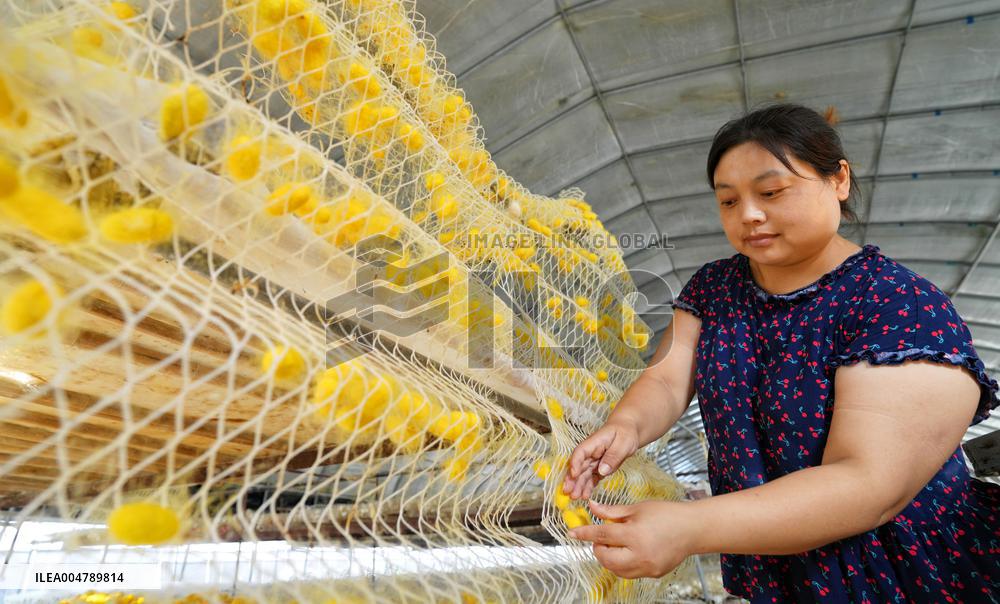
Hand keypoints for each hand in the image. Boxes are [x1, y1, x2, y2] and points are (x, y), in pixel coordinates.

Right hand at [562, 420, 638, 499]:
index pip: (580, 452)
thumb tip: (602, 470)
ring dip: (579, 485)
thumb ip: (613, 456)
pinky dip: (588, 486)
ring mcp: (594, 460)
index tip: (573, 475)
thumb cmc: (625, 432)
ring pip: (584, 474)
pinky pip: (591, 477)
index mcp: (594, 442)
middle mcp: (591, 452)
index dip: (575, 463)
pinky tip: (585, 495)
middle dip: (573, 479)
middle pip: (579, 466)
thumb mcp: (623, 443)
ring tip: (576, 497)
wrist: (628, 429)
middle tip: (569, 492)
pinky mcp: (599, 466)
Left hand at [568, 500, 695, 578]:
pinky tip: (628, 551)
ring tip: (615, 544)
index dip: (585, 533)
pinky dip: (622, 564)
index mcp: (635, 534)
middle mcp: (641, 554)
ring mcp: (647, 567)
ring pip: (616, 570)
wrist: (693, 529)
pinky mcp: (653, 574)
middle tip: (602, 538)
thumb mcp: (637, 508)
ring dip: (609, 558)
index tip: (572, 533)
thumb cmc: (667, 514)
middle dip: (598, 548)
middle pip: (606, 558)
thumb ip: (612, 512)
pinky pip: (629, 573)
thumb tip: (592, 508)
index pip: (602, 536)